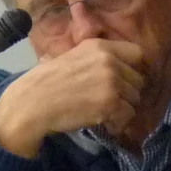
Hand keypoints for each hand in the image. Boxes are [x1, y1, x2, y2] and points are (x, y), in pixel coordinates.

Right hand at [0, 38, 150, 157]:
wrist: (32, 103)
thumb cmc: (46, 82)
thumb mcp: (71, 56)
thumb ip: (95, 57)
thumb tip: (117, 64)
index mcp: (100, 46)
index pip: (138, 53)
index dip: (134, 69)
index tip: (125, 82)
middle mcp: (109, 60)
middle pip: (139, 80)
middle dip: (127, 93)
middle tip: (109, 102)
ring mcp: (111, 81)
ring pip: (135, 99)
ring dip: (123, 109)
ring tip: (103, 113)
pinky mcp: (110, 103)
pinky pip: (129, 116)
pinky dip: (118, 123)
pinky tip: (103, 123)